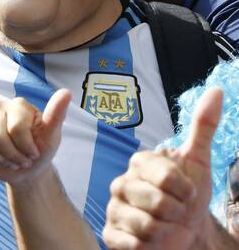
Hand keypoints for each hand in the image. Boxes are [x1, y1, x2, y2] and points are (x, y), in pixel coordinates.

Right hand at [0, 89, 70, 184]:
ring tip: (9, 160)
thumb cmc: (40, 149)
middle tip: (21, 159)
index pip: (16, 129)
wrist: (26, 169)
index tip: (34, 153)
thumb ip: (57, 115)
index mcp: (17, 104)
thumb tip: (66, 92)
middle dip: (12, 156)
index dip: (26, 148)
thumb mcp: (52, 136)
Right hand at [102, 87, 222, 249]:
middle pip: (157, 203)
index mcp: (139, 164)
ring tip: (165, 228)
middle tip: (176, 213)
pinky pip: (132, 244)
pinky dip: (149, 247)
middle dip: (177, 213)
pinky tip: (152, 242)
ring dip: (166, 232)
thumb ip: (203, 126)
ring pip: (147, 225)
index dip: (185, 190)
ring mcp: (114, 209)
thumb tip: (216, 91)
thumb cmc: (189, 198)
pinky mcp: (111, 235)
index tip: (188, 193)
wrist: (187, 234)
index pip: (166, 177)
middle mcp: (121, 183)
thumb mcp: (199, 162)